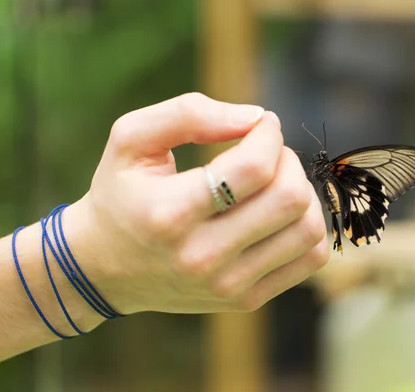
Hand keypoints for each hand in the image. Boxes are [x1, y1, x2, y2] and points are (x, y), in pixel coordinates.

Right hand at [64, 92, 329, 314]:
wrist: (104, 268)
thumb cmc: (121, 195)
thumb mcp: (131, 140)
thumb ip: (188, 114)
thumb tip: (256, 117)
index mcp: (170, 213)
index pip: (255, 168)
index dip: (269, 134)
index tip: (260, 124)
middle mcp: (201, 257)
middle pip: (290, 198)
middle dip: (288, 160)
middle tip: (266, 153)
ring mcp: (227, 285)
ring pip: (308, 230)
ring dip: (302, 192)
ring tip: (274, 183)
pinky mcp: (245, 301)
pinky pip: (310, 259)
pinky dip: (308, 228)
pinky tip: (279, 214)